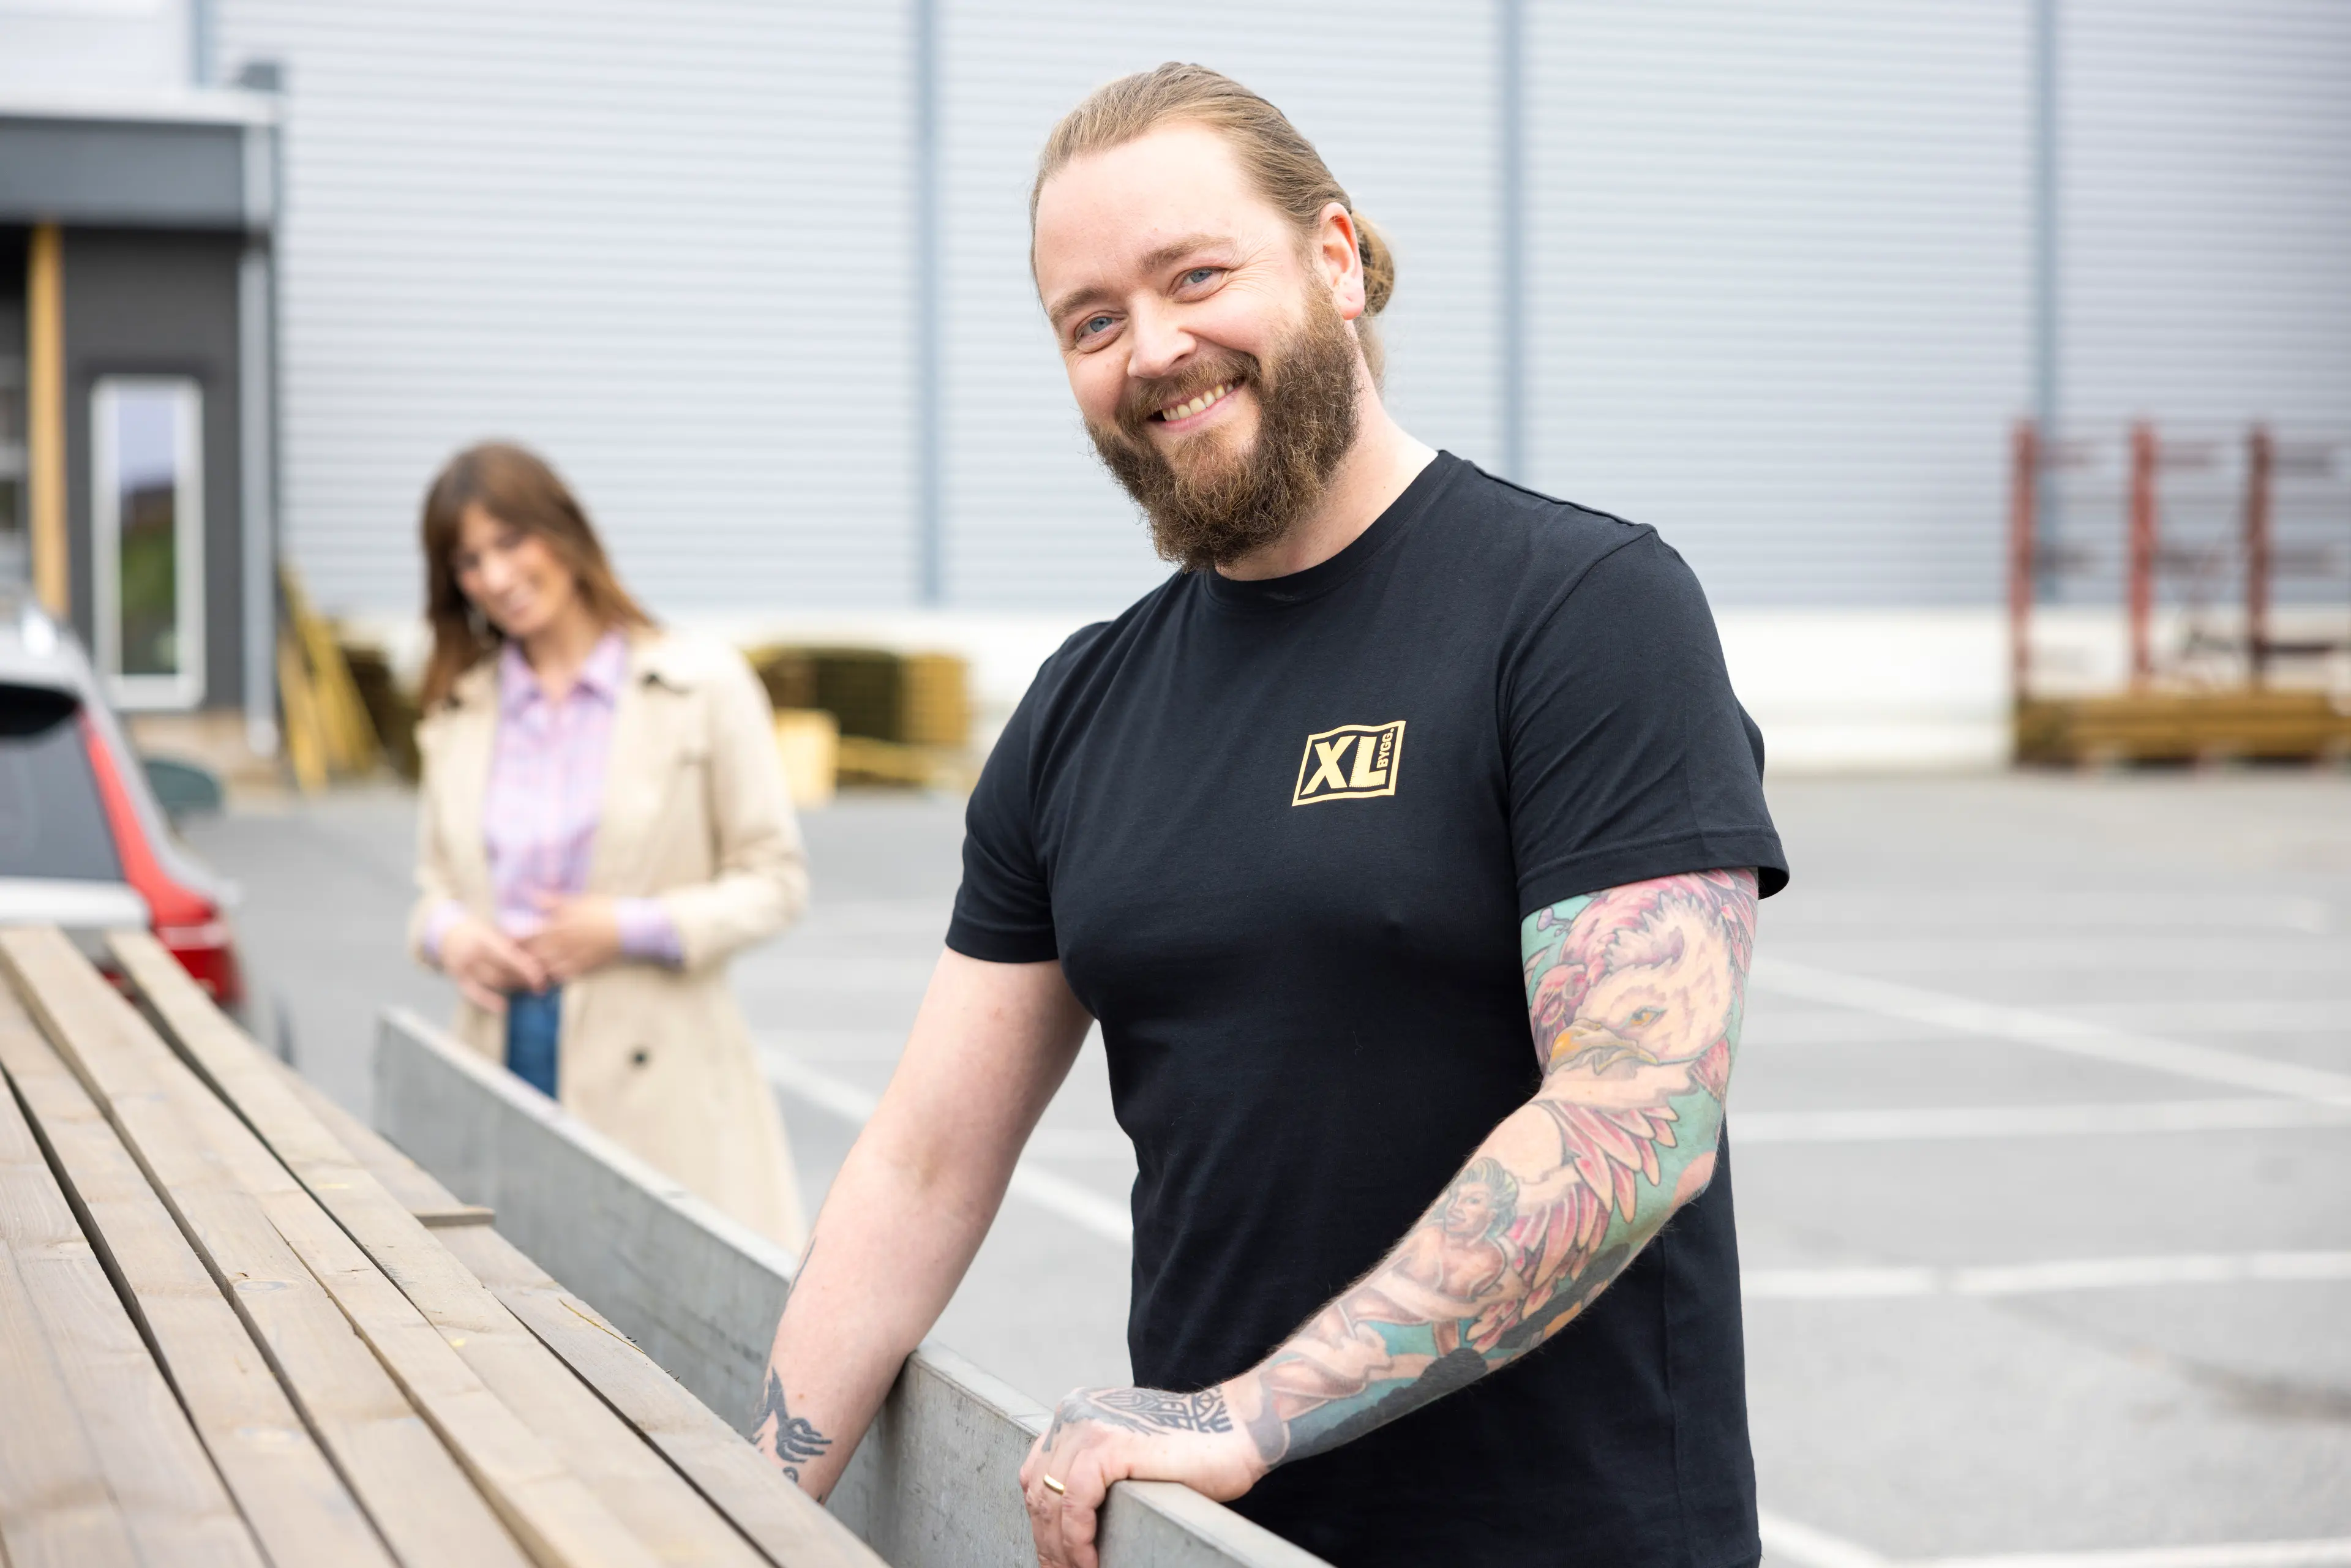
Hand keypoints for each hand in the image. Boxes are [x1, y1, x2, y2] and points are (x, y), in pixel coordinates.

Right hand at [438, 915, 547, 1013]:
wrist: (448, 934)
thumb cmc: (479, 933)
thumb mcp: (493, 931)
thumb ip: (512, 943)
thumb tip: (540, 956)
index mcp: (483, 939)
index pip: (507, 955)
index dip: (526, 967)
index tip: (541, 976)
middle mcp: (471, 954)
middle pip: (502, 971)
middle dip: (524, 979)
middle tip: (542, 983)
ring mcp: (463, 968)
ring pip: (493, 982)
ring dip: (514, 987)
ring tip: (530, 988)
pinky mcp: (458, 979)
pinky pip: (474, 994)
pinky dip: (488, 1001)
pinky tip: (503, 1007)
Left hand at [519, 892, 622, 982]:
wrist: (628, 928)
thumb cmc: (604, 910)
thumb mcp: (578, 901)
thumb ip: (553, 901)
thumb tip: (530, 893)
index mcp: (558, 925)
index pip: (529, 935)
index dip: (517, 939)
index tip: (509, 939)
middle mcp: (562, 943)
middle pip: (535, 953)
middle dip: (526, 955)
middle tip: (518, 956)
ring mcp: (573, 956)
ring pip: (547, 966)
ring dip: (539, 966)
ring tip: (534, 966)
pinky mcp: (584, 966)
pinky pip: (564, 975)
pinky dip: (556, 974)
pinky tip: (554, 972)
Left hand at [1017, 1382, 1267, 1567]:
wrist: (1238, 1429)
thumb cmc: (1193, 1449)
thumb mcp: (1128, 1454)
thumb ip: (1095, 1470)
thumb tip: (1068, 1524)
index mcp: (1074, 1414)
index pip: (1037, 1476)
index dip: (1042, 1524)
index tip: (1055, 1558)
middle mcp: (1073, 1413)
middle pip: (1038, 1491)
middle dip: (1048, 1544)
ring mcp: (1089, 1426)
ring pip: (1051, 1502)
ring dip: (1060, 1550)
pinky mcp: (1109, 1445)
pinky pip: (1075, 1504)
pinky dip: (1078, 1541)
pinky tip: (1091, 1563)